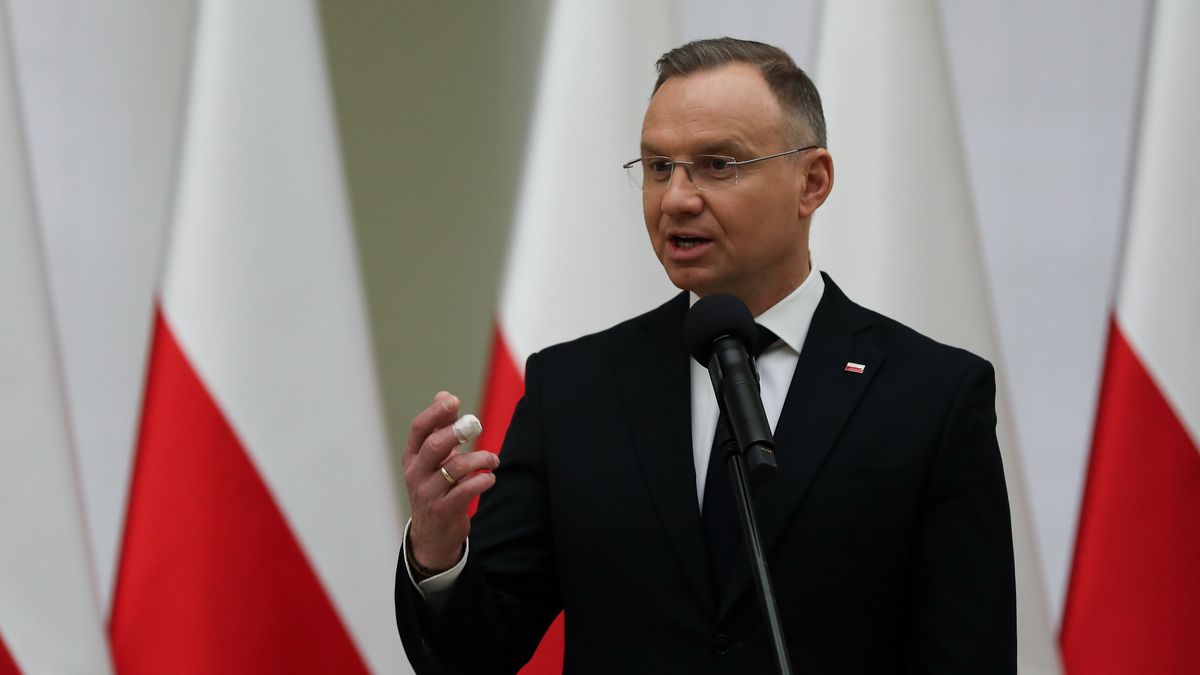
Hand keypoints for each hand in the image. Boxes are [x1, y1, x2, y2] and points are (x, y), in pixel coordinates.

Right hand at [402, 391, 499, 571]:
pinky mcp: (444, 511)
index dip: (435, 413)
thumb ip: (439, 427)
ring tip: (493, 459)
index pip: (419, 429)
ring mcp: (428, 493)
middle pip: (434, 445)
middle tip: (477, 425)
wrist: (432, 534)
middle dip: (458, 432)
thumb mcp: (433, 459)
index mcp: (412, 457)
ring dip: (480, 458)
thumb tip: (444, 395)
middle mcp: (416, 473)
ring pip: (455, 467)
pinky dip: (481, 480)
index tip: (454, 401)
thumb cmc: (436, 487)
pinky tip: (490, 477)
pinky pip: (464, 491)